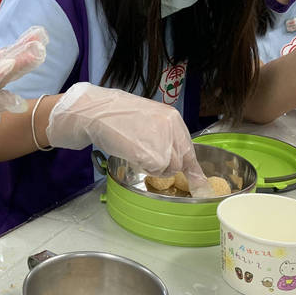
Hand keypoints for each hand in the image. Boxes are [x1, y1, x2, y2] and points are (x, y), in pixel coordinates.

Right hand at [46, 83, 208, 193]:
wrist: (97, 112)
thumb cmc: (116, 115)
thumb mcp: (147, 118)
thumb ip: (163, 134)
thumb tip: (172, 154)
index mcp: (172, 117)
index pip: (189, 147)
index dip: (191, 166)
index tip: (198, 182)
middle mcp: (171, 128)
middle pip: (182, 160)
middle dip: (168, 166)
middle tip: (148, 160)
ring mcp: (161, 141)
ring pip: (171, 168)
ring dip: (156, 168)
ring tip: (137, 154)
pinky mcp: (149, 154)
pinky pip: (156, 170)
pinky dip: (145, 169)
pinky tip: (133, 155)